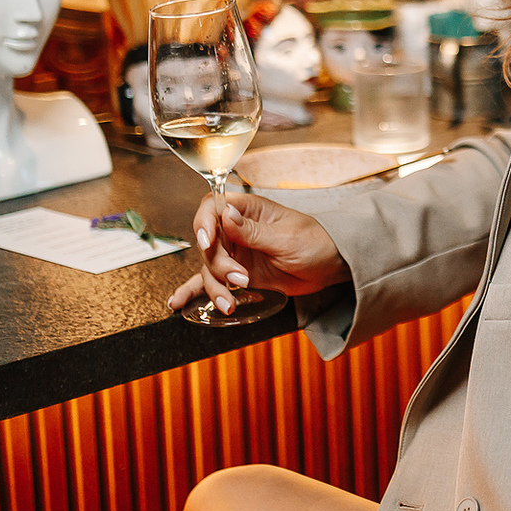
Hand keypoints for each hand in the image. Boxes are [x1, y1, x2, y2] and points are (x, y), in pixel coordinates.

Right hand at [165, 192, 349, 316]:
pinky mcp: (239, 274)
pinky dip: (195, 291)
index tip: (207, 241)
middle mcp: (236, 230)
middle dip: (218, 265)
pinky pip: (213, 282)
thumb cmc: (316, 242)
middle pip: (208, 243)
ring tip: (230, 303)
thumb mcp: (286, 238)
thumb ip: (253, 231)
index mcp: (249, 210)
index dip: (205, 222)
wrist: (332, 266)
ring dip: (215, 287)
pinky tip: (178, 303)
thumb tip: (225, 214)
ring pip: (209, 268)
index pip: (213, 206)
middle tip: (241, 279)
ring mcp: (236, 253)